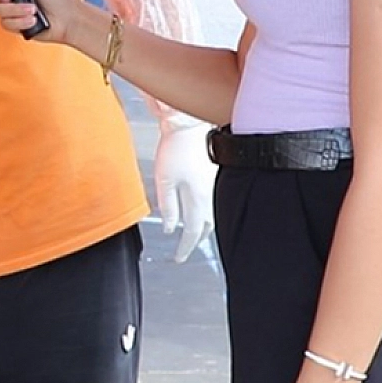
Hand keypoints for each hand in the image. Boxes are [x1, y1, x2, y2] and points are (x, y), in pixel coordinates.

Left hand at [154, 120, 215, 260]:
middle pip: (206, 227)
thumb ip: (169, 206)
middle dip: (195, 240)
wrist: (190, 124)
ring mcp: (217, 186)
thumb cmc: (176, 148)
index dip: (185, 248)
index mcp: (199, 199)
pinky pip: (214, 201)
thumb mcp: (164, 180)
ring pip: (212, 215)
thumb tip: (171, 228)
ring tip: (192, 234)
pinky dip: (207, 212)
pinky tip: (200, 209)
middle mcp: (212, 195)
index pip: (193, 232)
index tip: (178, 258)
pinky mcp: (217, 176)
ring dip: (203, 228)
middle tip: (185, 249)